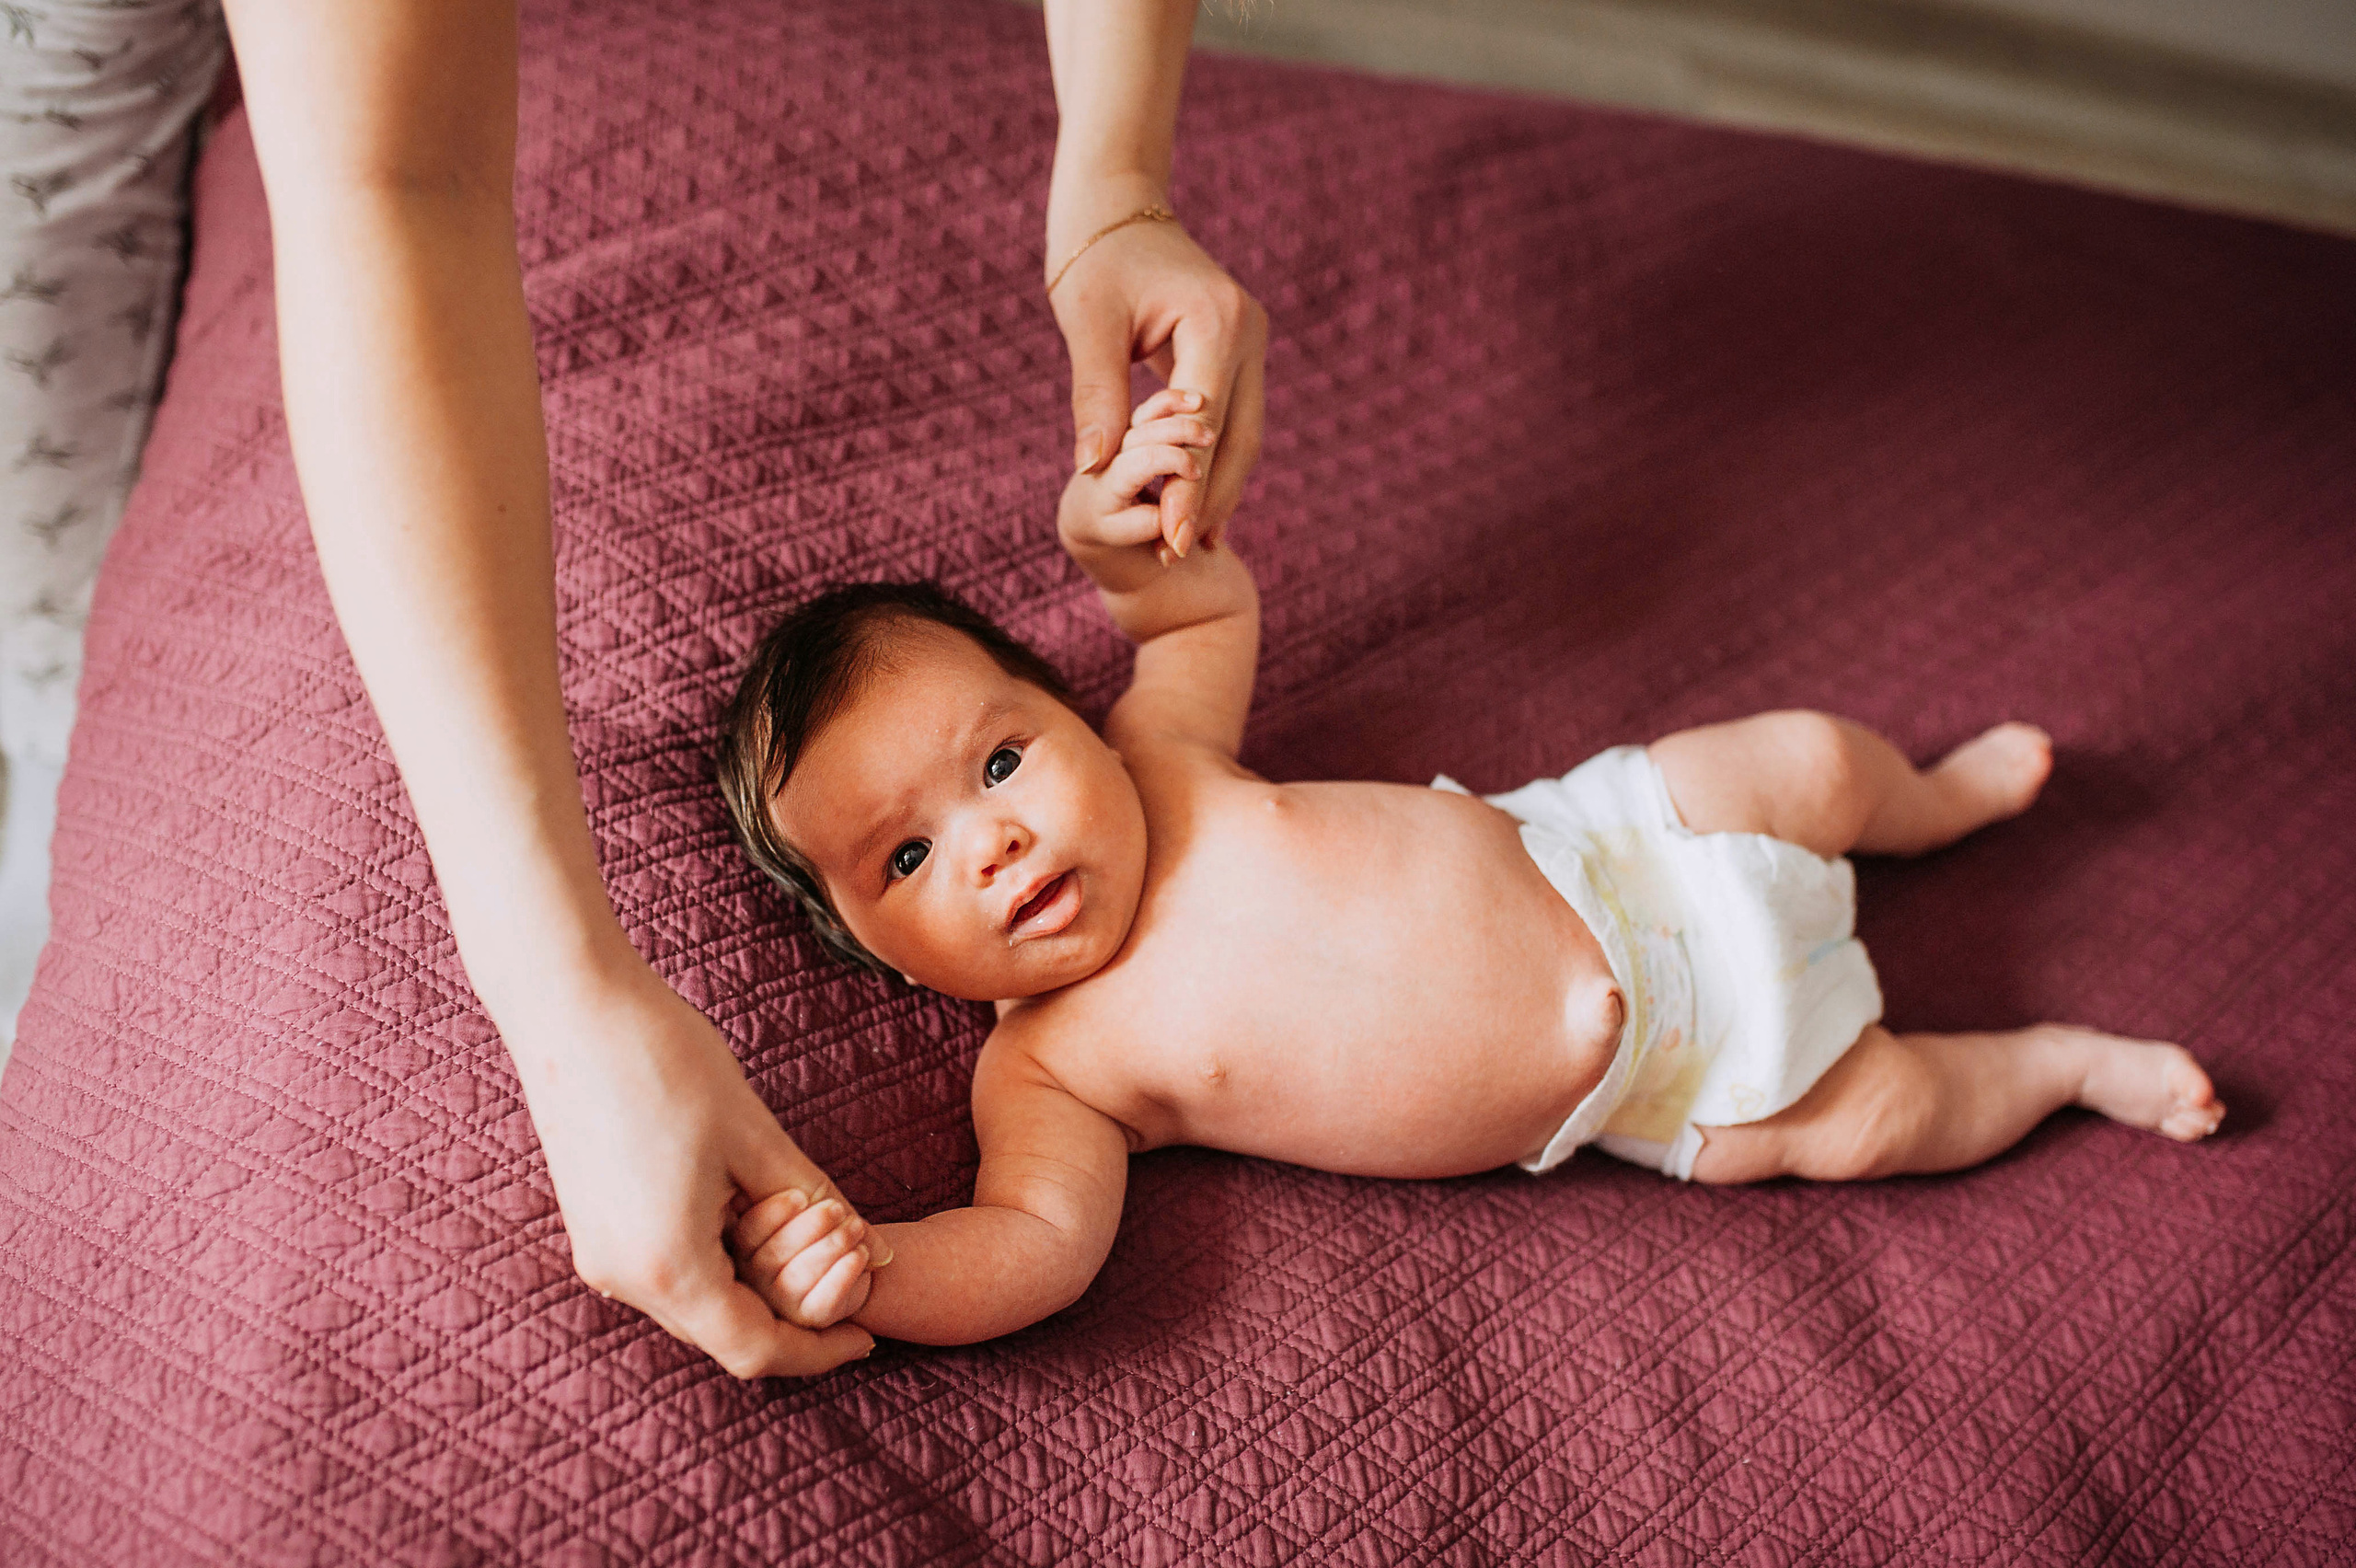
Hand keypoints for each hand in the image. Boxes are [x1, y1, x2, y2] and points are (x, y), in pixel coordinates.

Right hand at [506, 957, 887, 1377]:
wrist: (570, 1005)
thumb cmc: (666, 1060)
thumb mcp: (755, 1136)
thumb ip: (818, 1200)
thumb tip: (883, 1253)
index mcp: (668, 1267)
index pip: (756, 1349)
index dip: (819, 1349)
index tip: (867, 1334)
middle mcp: (623, 1278)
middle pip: (721, 1333)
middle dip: (791, 1318)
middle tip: (848, 1281)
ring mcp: (599, 1254)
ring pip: (693, 1304)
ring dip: (753, 1286)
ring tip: (809, 1241)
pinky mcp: (593, 1227)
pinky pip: (666, 1272)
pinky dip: (717, 1262)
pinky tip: (752, 1220)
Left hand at [1051, 215, 1265, 558]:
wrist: (1117, 207)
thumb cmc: (1093, 260)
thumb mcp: (1087, 325)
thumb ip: (1096, 397)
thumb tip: (1091, 469)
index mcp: (1217, 320)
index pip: (1207, 423)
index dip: (1189, 487)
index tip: (1170, 541)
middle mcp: (1249, 332)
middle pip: (1239, 436)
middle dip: (1209, 499)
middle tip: (1179, 556)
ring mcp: (1251, 342)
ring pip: (1245, 434)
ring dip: (1218, 488)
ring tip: (1189, 545)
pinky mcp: (1240, 352)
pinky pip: (1236, 419)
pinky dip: (1216, 462)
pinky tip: (1195, 505)